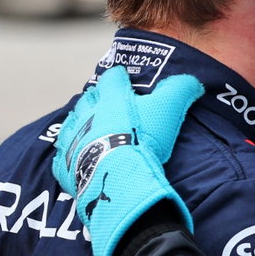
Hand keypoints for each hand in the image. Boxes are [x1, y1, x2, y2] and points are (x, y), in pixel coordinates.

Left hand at [52, 67, 203, 255]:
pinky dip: (69, 154)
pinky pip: (62, 156)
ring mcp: (73, 138)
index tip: (126, 82)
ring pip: (72, 123)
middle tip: (110, 107)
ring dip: (80, 124)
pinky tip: (78, 157)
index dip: (121, 78)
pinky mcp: (66, 164)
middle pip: (89, 98)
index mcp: (110, 96)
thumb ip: (181, 89)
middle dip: (98, 100)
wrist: (119, 177)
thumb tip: (192, 82)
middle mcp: (87, 112)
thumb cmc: (143, 139)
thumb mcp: (169, 108)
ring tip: (91, 129)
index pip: (113, 77)